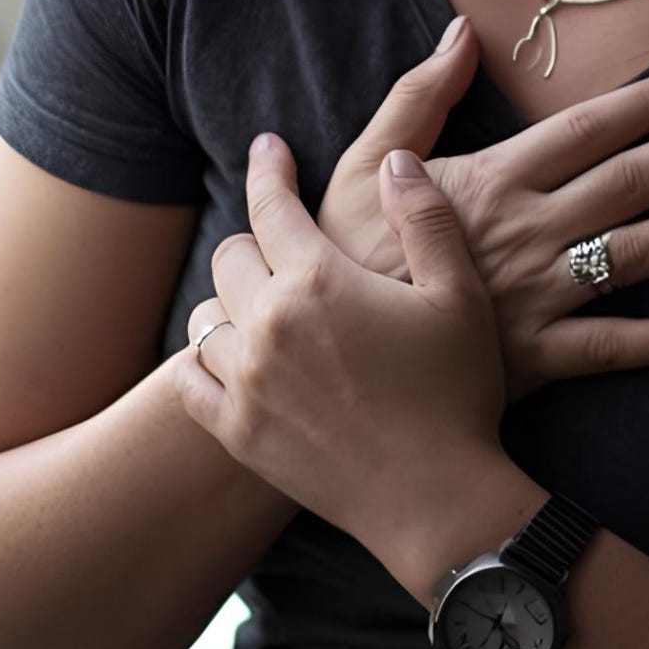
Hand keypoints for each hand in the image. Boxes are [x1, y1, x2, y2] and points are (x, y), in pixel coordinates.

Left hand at [171, 135, 507, 552]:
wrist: (437, 502)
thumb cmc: (457, 394)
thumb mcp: (459, 295)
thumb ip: (424, 218)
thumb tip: (396, 161)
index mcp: (319, 280)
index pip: (273, 204)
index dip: (270, 168)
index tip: (269, 147)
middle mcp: (268, 324)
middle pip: (232, 256)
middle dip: (258, 242)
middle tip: (287, 248)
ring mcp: (244, 382)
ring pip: (205, 315)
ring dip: (232, 302)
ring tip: (264, 306)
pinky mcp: (237, 432)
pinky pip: (189, 378)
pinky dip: (204, 360)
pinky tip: (230, 358)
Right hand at [313, 15, 648, 403]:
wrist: (318, 355)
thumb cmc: (340, 253)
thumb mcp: (365, 163)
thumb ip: (418, 95)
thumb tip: (461, 31)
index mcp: (492, 180)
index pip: (586, 129)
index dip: (646, 104)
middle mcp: (526, 232)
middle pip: (631, 182)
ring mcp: (535, 297)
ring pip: (636, 255)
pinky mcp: (535, 359)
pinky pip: (613, 348)